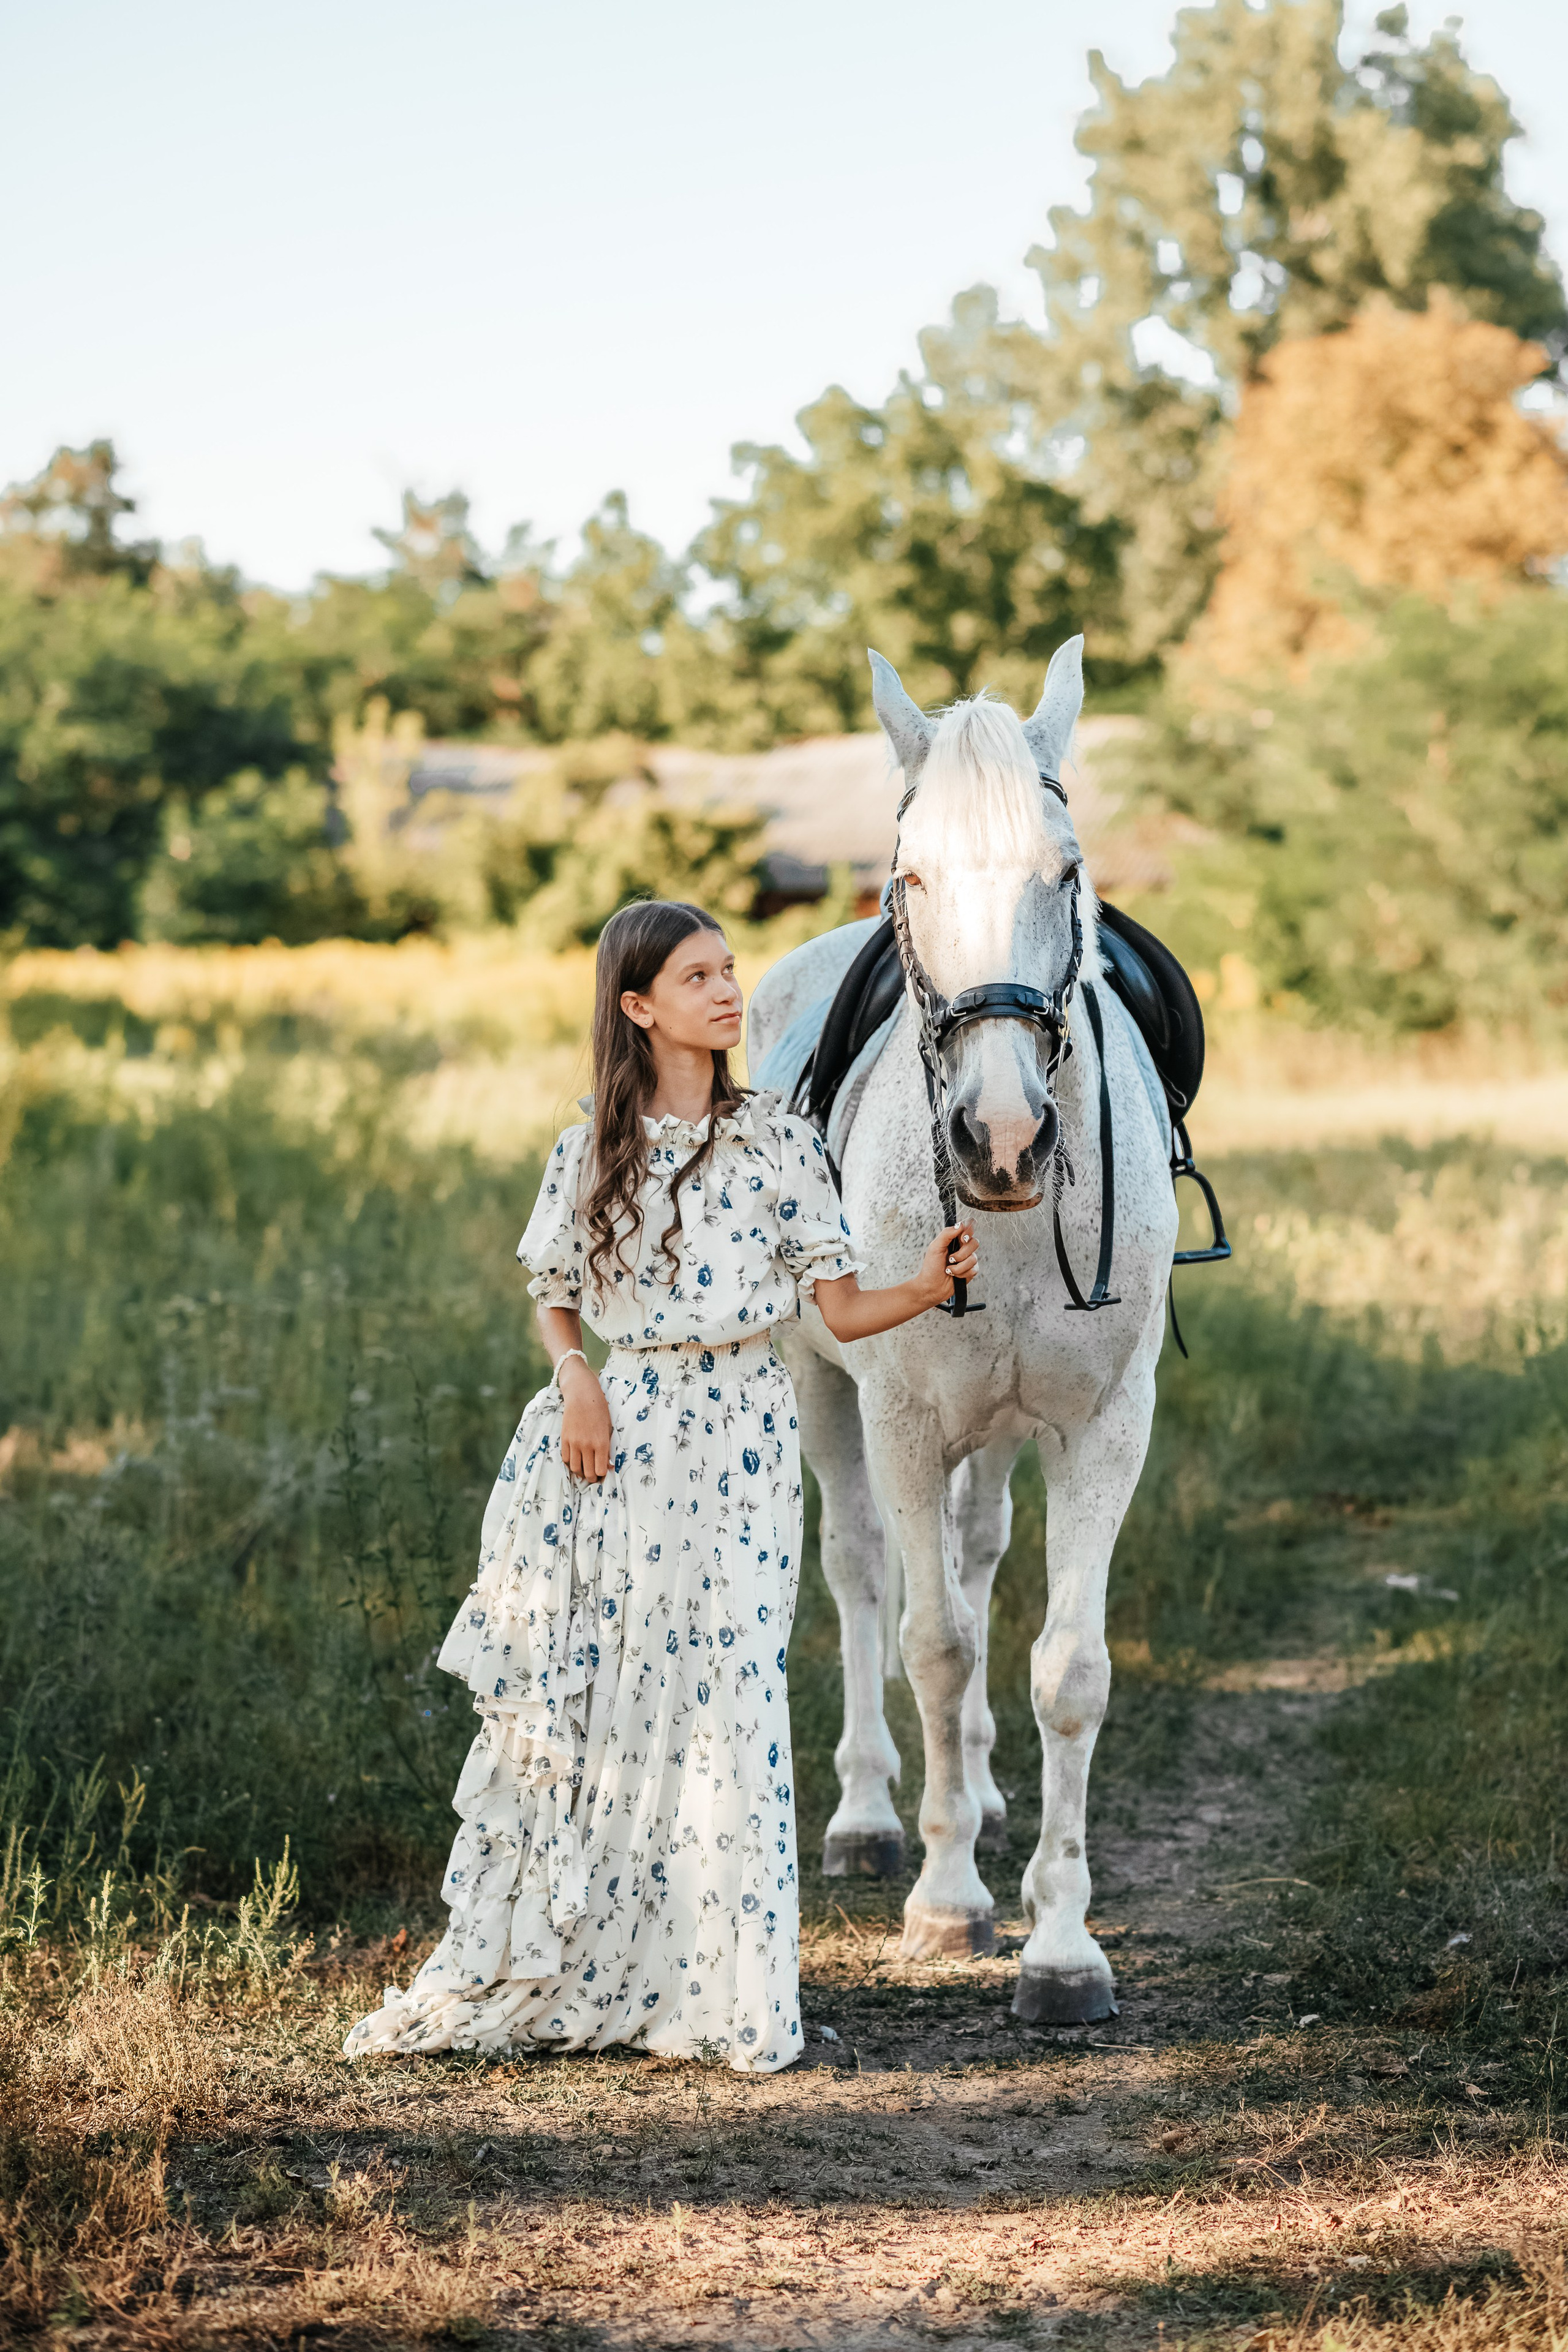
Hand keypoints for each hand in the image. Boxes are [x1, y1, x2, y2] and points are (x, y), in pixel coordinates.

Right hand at [558, 1357, 611, 1481]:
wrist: (582, 1396)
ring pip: (575, 1468)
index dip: (602, 1476)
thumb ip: (607, 1449)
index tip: (603, 1474)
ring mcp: (574, 1443)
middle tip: (594, 1477)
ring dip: (580, 1473)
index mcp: (601, 1443)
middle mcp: (587, 1445)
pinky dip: (570, 1463)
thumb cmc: (600, 1411)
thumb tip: (607, 1466)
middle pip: (588, 1472)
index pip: (601, 1470)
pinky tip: (576, 1461)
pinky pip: (565, 1458)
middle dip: (592, 1478)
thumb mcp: (608, 1430)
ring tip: (585, 1471)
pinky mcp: (564, 1439)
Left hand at [917, 1221, 977, 1308]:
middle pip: (975, 1242)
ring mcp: (967, 1259)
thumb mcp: (935, 1247)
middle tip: (951, 1258)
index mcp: (954, 1238)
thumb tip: (961, 1224)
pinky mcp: (970, 1271)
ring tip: (949, 1269)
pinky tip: (954, 1276)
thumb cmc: (931, 1266)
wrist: (931, 1287)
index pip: (968, 1226)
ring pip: (974, 1258)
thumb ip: (947, 1233)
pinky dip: (962, 1273)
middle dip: (962, 1253)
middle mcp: (962, 1247)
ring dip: (959, 1266)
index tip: (962, 1238)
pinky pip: (974, 1269)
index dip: (969, 1230)